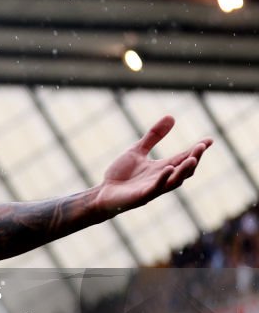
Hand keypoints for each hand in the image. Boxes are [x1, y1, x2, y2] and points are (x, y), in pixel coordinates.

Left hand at [96, 115, 211, 214]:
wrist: (103, 193)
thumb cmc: (121, 174)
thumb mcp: (137, 150)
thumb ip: (154, 136)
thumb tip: (171, 116)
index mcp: (162, 168)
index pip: (184, 157)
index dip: (196, 149)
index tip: (210, 140)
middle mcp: (162, 178)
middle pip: (184, 170)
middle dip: (194, 158)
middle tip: (202, 146)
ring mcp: (153, 188)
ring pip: (175, 181)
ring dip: (184, 170)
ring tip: (193, 159)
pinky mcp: (142, 196)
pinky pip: (156, 188)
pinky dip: (163, 179)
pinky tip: (168, 168)